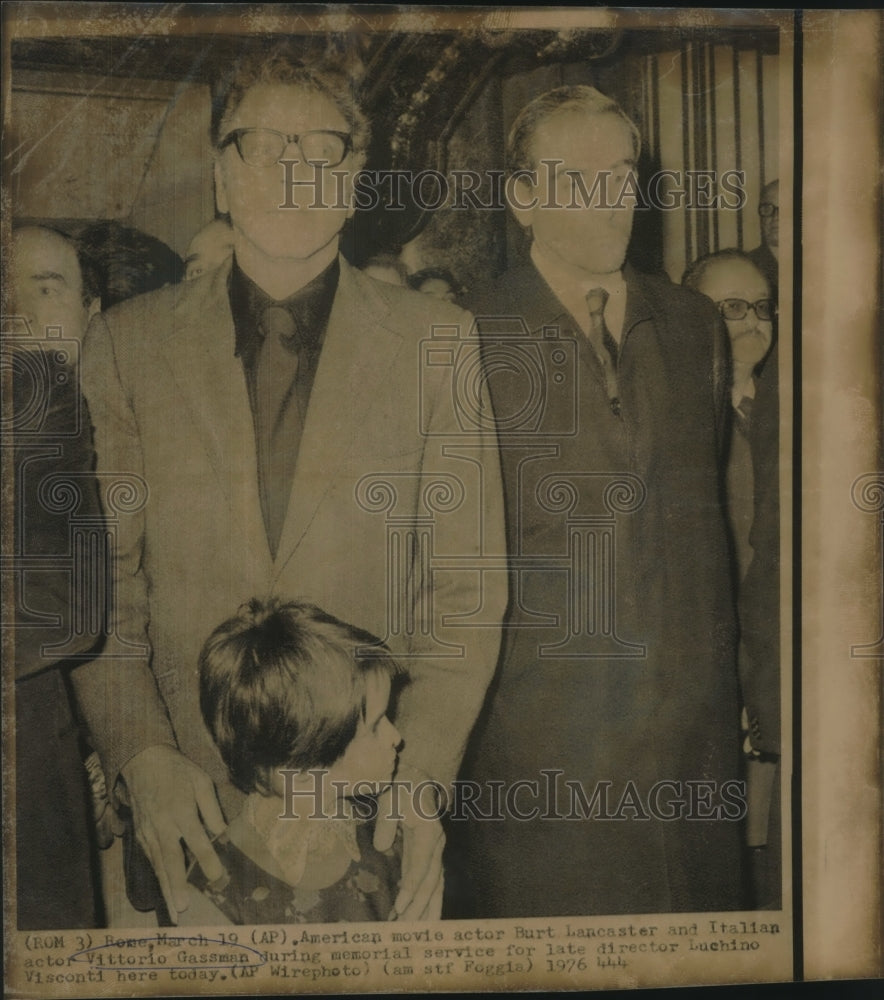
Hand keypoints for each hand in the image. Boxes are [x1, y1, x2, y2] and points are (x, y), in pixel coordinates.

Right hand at [118, 745, 225, 922]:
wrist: (143, 762)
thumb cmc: (178, 771)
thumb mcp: (201, 782)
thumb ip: (211, 810)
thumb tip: (223, 834)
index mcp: (181, 811)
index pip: (197, 841)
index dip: (208, 860)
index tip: (218, 877)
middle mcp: (162, 825)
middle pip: (172, 860)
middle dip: (177, 886)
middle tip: (183, 910)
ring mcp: (148, 832)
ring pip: (158, 865)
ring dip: (166, 889)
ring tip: (175, 911)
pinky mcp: (140, 835)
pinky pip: (151, 859)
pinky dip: (158, 876)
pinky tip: (166, 891)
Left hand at [374, 768, 444, 920]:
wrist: (416, 781)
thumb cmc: (401, 791)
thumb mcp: (391, 801)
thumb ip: (386, 824)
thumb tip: (382, 848)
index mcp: (429, 833)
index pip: (420, 867)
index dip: (411, 889)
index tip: (400, 908)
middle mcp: (437, 845)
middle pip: (431, 882)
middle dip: (420, 908)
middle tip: (407, 931)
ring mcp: (437, 852)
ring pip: (436, 886)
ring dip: (428, 910)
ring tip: (421, 934)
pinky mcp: (430, 857)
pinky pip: (432, 883)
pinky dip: (427, 901)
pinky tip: (419, 918)